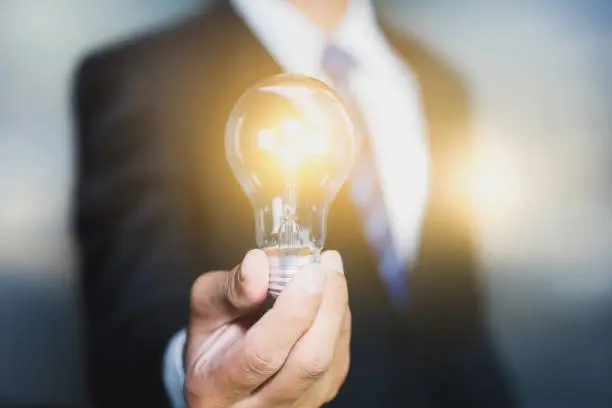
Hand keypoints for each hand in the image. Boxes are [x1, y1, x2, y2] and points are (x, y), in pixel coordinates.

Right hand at [184, 249, 350, 407]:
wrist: (226, 375)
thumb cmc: (214, 340)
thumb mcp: (205, 309)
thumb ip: (229, 288)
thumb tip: (259, 263)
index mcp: (216, 387)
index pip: (261, 355)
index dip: (292, 312)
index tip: (309, 271)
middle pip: (308, 362)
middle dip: (326, 306)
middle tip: (326, 263)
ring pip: (330, 360)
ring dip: (336, 307)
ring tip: (329, 268)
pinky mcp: (321, 398)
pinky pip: (340, 356)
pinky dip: (338, 319)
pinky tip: (329, 294)